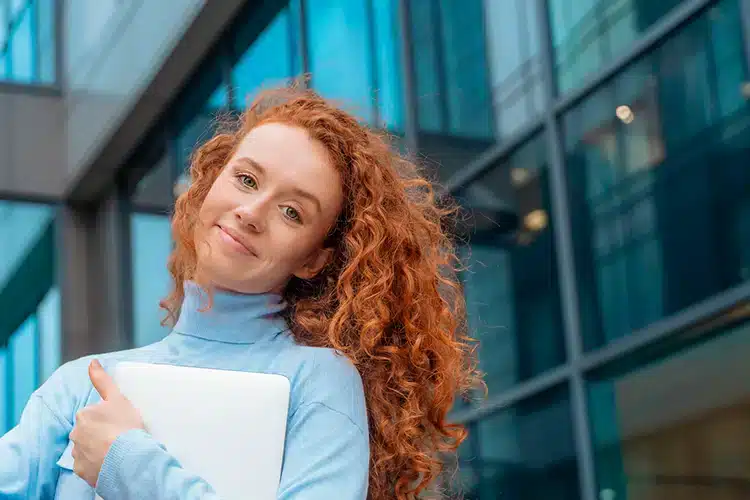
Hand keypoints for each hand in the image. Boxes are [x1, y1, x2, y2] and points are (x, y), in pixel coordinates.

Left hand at [70, 359, 145, 487]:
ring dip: (98, 449)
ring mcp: (77, 453)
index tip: (119, 425)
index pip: (94, 415)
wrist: (128, 458)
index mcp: (83, 415)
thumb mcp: (117, 398)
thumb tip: (92, 362)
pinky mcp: (81, 470)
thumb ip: (103, 380)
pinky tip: (110, 462)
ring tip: (116, 451)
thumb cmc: (125, 426)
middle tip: (119, 437)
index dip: (108, 419)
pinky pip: (87, 465)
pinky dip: (96, 464)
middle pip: (89, 431)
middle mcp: (76, 433)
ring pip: (87, 448)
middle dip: (100, 434)